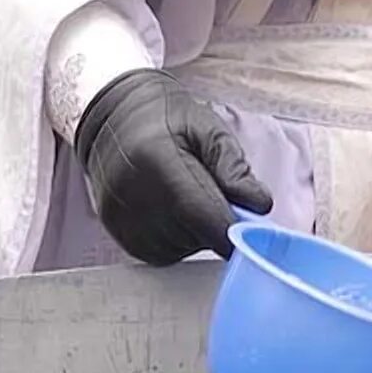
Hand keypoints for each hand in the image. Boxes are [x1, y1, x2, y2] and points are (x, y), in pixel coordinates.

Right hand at [75, 70, 272, 265]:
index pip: (207, 217)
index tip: (251, 224)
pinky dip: (175, 239)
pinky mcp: (118, 234)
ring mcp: (122, 219)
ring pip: (181, 248)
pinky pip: (161, 253)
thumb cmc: (165, 119)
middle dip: (216, 223)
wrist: (113, 119)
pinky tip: (170, 210)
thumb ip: (233, 165)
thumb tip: (258, 204)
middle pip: (198, 236)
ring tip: (186, 197)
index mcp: (160, 163)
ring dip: (195, 233)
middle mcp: (135, 196)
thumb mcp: (206, 127)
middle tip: (212, 193)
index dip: (236, 228)